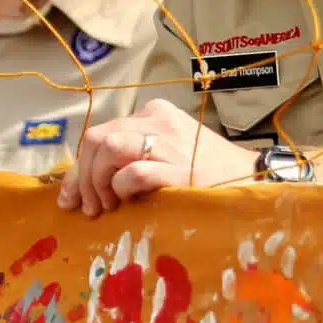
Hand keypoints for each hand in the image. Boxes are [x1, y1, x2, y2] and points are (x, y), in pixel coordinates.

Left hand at [58, 99, 260, 216]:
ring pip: (108, 148)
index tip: (71, 197)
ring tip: (107, 207)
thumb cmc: (205, 173)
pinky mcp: (178, 166)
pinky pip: (132, 173)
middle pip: (96, 139)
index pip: (99, 134)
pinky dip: (120, 189)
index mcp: (152, 114)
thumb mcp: (164, 155)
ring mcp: (168, 141)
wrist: (251, 179)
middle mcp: (157, 120)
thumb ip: (128, 160)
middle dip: (83, 177)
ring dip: (98, 182)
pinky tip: (127, 201)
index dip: (78, 168)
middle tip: (90, 207)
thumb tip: (82, 188)